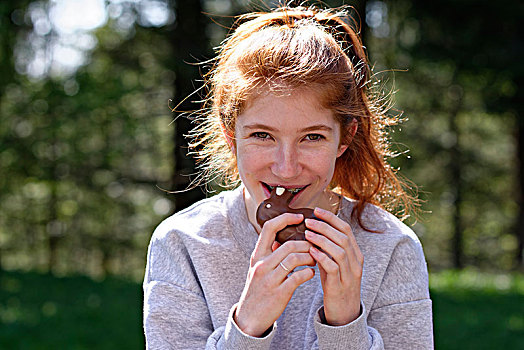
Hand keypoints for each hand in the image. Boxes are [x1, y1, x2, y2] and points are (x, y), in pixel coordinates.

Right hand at [234, 213, 315, 336]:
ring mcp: (270, 279)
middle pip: (289, 244)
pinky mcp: (279, 293)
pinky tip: (311, 273)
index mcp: (257, 255)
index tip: (300, 217)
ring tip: (314, 260)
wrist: (249, 318)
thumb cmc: (256, 291)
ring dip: (310, 257)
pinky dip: (308, 273)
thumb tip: (280, 238)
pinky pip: (298, 277)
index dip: (286, 218)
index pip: (269, 228)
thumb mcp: (257, 269)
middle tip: (315, 247)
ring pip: (295, 259)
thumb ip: (268, 254)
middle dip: (306, 244)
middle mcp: (262, 264)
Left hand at [304, 207, 363, 325]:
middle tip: (308, 221)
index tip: (316, 210)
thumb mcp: (333, 264)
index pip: (346, 229)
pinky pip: (334, 269)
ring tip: (307, 234)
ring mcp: (350, 275)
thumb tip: (309, 230)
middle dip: (325, 226)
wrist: (344, 315)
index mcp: (355, 254)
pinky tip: (311, 252)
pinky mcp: (341, 287)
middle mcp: (356, 262)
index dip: (331, 218)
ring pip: (341, 251)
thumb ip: (325, 249)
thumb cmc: (336, 285)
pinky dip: (323, 258)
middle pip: (343, 237)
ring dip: (323, 240)